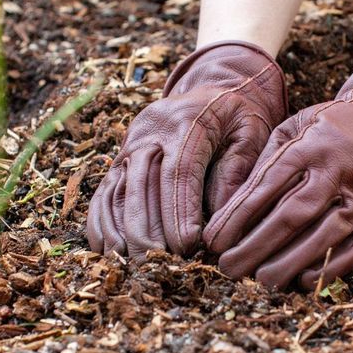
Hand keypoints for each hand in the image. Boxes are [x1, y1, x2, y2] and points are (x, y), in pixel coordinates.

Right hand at [86, 41, 286, 256]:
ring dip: (122, 230)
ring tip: (133, 264)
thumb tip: (221, 217)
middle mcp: (151, 130)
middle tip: (159, 264)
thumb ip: (239, 169)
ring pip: (117, 189)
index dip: (179, 209)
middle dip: (148, 228)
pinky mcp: (119, 158)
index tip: (187, 245)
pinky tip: (108, 250)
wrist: (213, 88)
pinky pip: (103, 192)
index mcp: (188, 121)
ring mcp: (130, 144)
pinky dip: (101, 222)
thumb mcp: (252, 132)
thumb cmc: (238, 116)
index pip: (180, 169)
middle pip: (141, 182)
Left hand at [203, 58, 352, 289]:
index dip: (238, 217)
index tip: (213, 242)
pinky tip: (303, 281)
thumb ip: (263, 165)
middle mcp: (337, 172)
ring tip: (260, 281)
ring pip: (325, 234)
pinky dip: (330, 268)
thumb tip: (227, 209)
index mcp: (309, 146)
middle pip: (293, 214)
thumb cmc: (327, 131)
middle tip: (227, 268)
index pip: (267, 185)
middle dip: (257, 245)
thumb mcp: (292, 130)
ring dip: (291, 261)